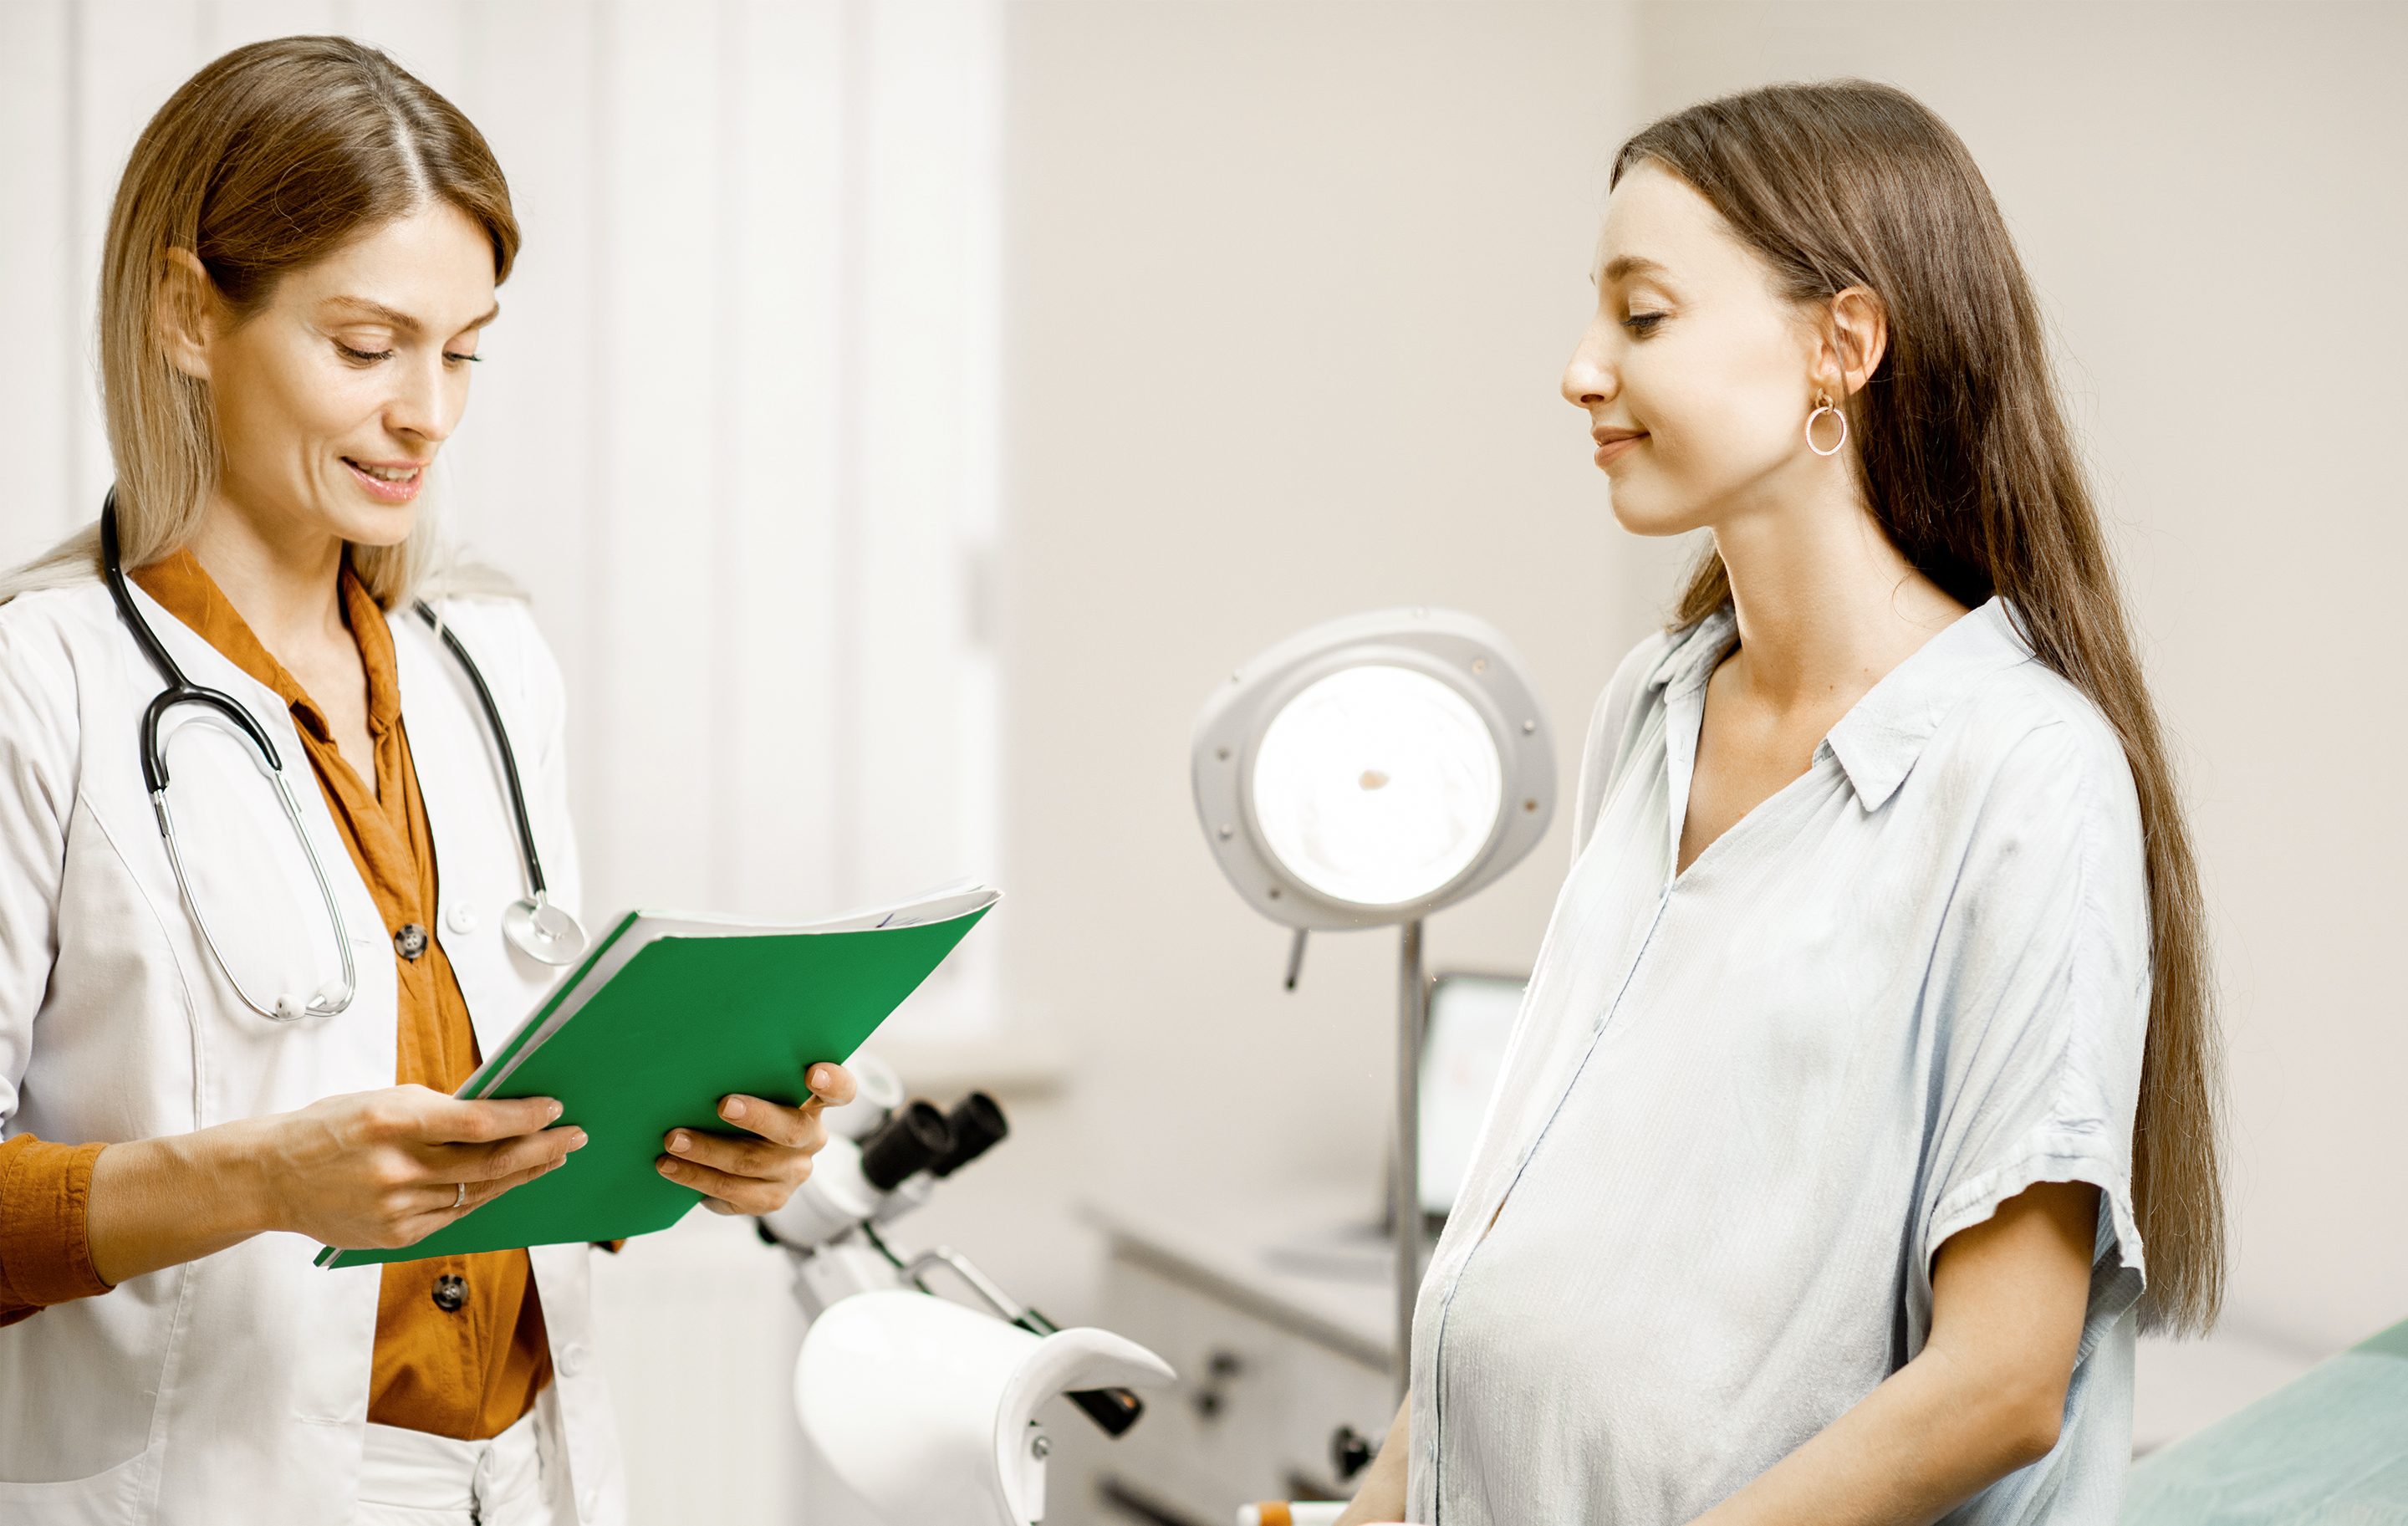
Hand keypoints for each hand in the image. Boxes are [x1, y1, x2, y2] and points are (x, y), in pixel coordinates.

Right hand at [87, 1084, 586, 1281]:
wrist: (270, 1177)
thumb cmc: (329, 1127)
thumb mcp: (380, 1101)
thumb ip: (436, 1110)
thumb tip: (500, 1112)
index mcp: (391, 1122)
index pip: (476, 1122)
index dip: (522, 1118)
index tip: (554, 1108)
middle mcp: (395, 1170)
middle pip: (488, 1164)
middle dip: (541, 1149)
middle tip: (574, 1136)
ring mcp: (396, 1209)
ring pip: (477, 1193)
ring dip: (522, 1174)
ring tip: (553, 1156)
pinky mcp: (395, 1237)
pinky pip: (454, 1216)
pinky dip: (484, 1197)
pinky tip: (509, 1183)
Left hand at [656, 1062, 855, 1214]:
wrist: (747, 1159)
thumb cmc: (746, 1104)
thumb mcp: (758, 1088)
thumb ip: (749, 1075)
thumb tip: (703, 1054)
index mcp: (814, 1104)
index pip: (840, 1091)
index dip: (832, 1083)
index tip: (813, 1074)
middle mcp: (810, 1139)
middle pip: (790, 1130)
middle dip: (756, 1117)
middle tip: (723, 1105)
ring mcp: (792, 1173)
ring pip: (751, 1165)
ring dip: (707, 1153)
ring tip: (673, 1142)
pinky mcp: (770, 1199)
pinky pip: (733, 1195)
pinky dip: (699, 1180)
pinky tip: (672, 1169)